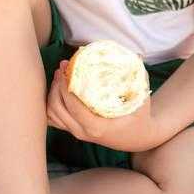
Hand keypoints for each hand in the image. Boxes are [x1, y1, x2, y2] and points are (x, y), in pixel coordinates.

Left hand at [46, 61, 161, 151]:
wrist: (138, 138)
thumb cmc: (140, 117)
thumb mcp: (142, 99)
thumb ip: (139, 78)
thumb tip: (135, 54)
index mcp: (97, 126)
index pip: (73, 107)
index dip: (65, 87)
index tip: (66, 68)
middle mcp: (83, 132)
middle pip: (57, 109)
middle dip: (56, 86)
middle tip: (62, 68)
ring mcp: (77, 133)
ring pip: (52, 114)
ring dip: (52, 94)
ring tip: (59, 76)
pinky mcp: (74, 131)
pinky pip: (54, 119)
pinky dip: (51, 104)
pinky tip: (58, 90)